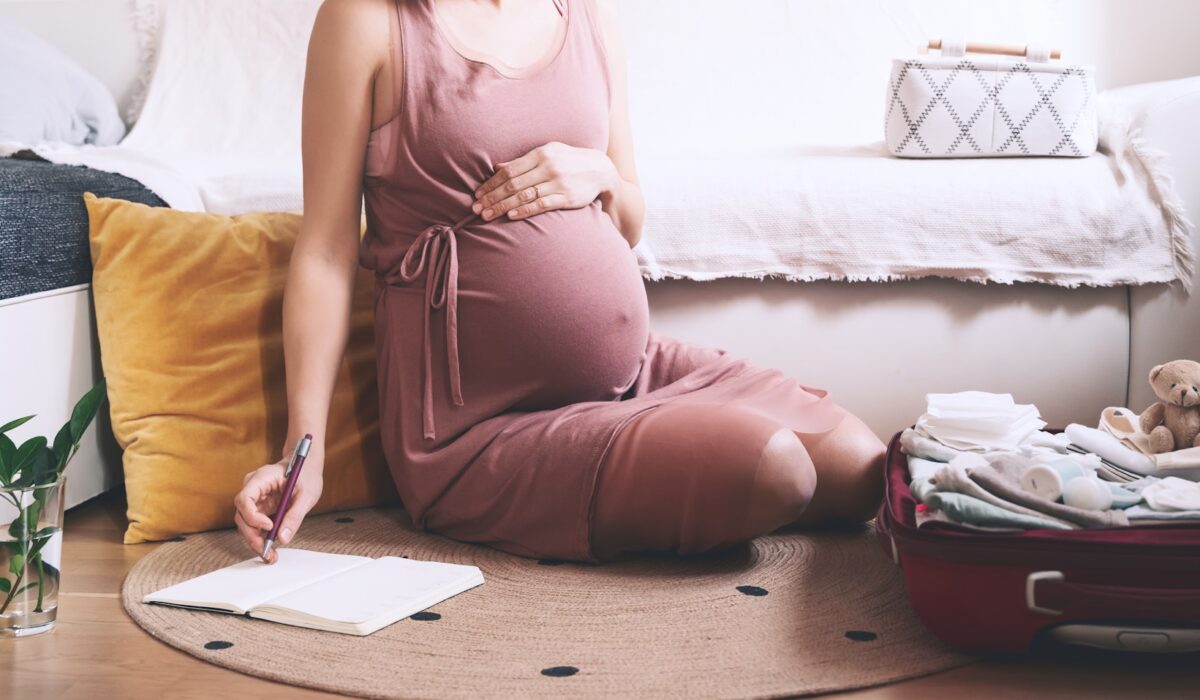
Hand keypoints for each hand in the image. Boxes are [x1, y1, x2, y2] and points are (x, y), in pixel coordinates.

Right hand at [233, 452, 323, 563]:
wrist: (306, 466)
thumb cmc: (306, 473)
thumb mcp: (307, 494)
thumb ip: (295, 515)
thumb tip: (283, 538)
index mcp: (262, 478)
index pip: (245, 499)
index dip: (253, 516)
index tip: (269, 526)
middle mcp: (253, 488)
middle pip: (242, 515)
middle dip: (252, 535)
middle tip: (267, 551)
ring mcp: (255, 498)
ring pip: (245, 523)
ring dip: (255, 540)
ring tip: (270, 555)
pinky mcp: (260, 507)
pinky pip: (254, 524)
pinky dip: (260, 537)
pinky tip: (269, 548)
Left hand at [472, 141, 617, 221]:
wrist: (600, 169)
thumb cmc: (569, 160)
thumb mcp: (548, 152)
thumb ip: (523, 161)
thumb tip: (497, 167)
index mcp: (540, 154)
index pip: (509, 170)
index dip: (491, 183)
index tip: (477, 193)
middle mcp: (548, 167)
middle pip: (513, 184)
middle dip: (492, 197)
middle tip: (477, 208)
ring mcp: (557, 183)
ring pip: (524, 196)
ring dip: (503, 206)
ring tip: (487, 215)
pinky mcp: (566, 198)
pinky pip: (541, 205)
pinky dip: (525, 211)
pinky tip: (511, 216)